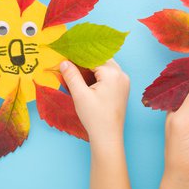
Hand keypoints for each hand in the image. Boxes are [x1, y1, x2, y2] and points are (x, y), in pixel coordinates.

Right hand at [60, 60, 135, 188]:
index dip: (77, 55)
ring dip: (90, 65)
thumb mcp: (80, 95)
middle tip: (68, 58)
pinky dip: (97, 73)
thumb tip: (64, 61)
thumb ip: (72, 76)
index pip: (92, 57)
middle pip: (100, 58)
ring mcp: (123, 81)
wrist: (108, 137)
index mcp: (112, 73)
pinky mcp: (122, 88)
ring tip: (74, 67)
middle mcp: (121, 74)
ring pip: (104, 65)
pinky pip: (108, 74)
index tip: (64, 52)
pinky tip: (85, 78)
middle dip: (84, 59)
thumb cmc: (95, 117)